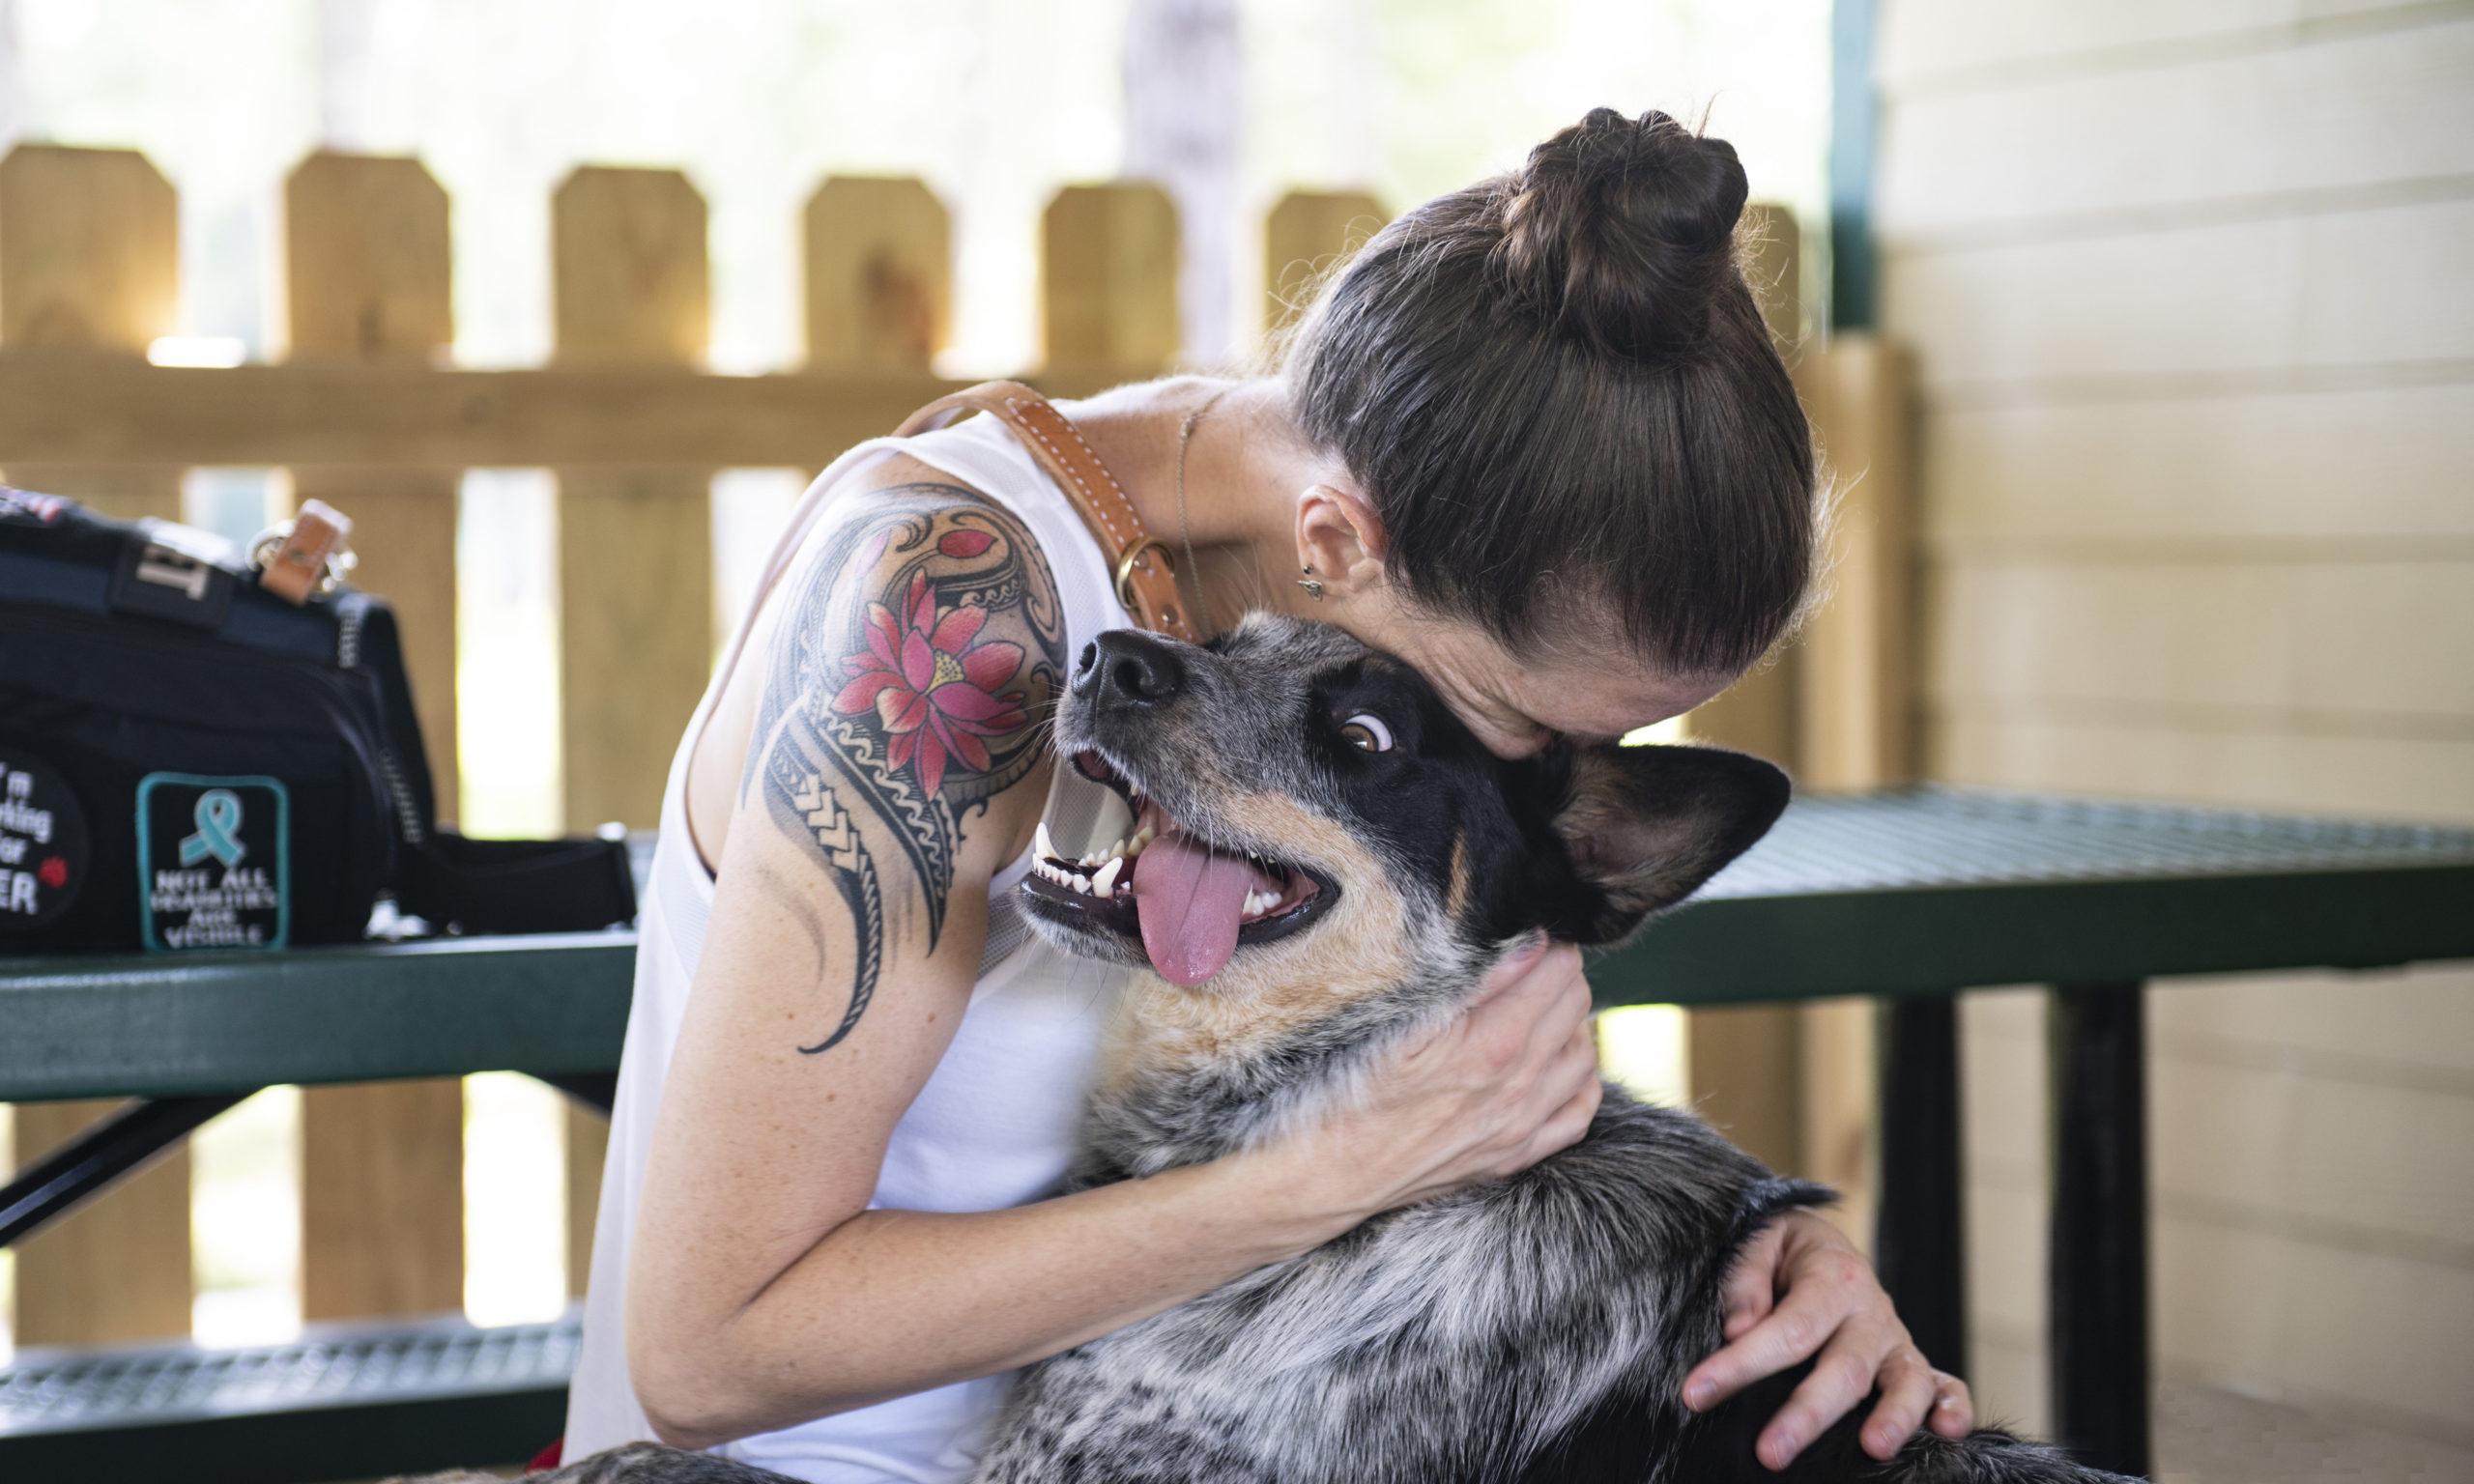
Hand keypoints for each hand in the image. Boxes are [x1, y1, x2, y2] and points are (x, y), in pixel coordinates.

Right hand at [1258, 934, 1600, 1226]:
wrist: (1328, 1173)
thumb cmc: (1349, 1090)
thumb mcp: (1402, 1021)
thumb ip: (1475, 981)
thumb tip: (1530, 944)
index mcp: (1491, 1047)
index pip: (1558, 975)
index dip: (1549, 946)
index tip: (1529, 935)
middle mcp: (1517, 1090)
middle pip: (1575, 1008)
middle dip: (1562, 975)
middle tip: (1533, 962)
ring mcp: (1520, 1128)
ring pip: (1584, 1057)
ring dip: (1572, 1021)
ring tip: (1543, 1005)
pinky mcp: (1514, 1156)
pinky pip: (1578, 1114)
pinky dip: (1579, 1079)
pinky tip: (1558, 1061)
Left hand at [1682, 1210, 1973, 1469]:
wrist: (1817, 1238)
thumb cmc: (1780, 1248)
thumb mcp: (1757, 1241)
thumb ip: (1745, 1280)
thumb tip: (1738, 1328)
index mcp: (1833, 1276)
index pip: (1788, 1328)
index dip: (1742, 1364)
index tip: (1698, 1392)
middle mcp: (1871, 1311)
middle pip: (1844, 1368)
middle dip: (1807, 1413)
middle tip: (1770, 1452)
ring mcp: (1895, 1341)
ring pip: (1905, 1382)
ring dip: (1893, 1416)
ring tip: (1873, 1448)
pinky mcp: (1911, 1363)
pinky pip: (1944, 1384)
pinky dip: (1953, 1407)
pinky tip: (1949, 1431)